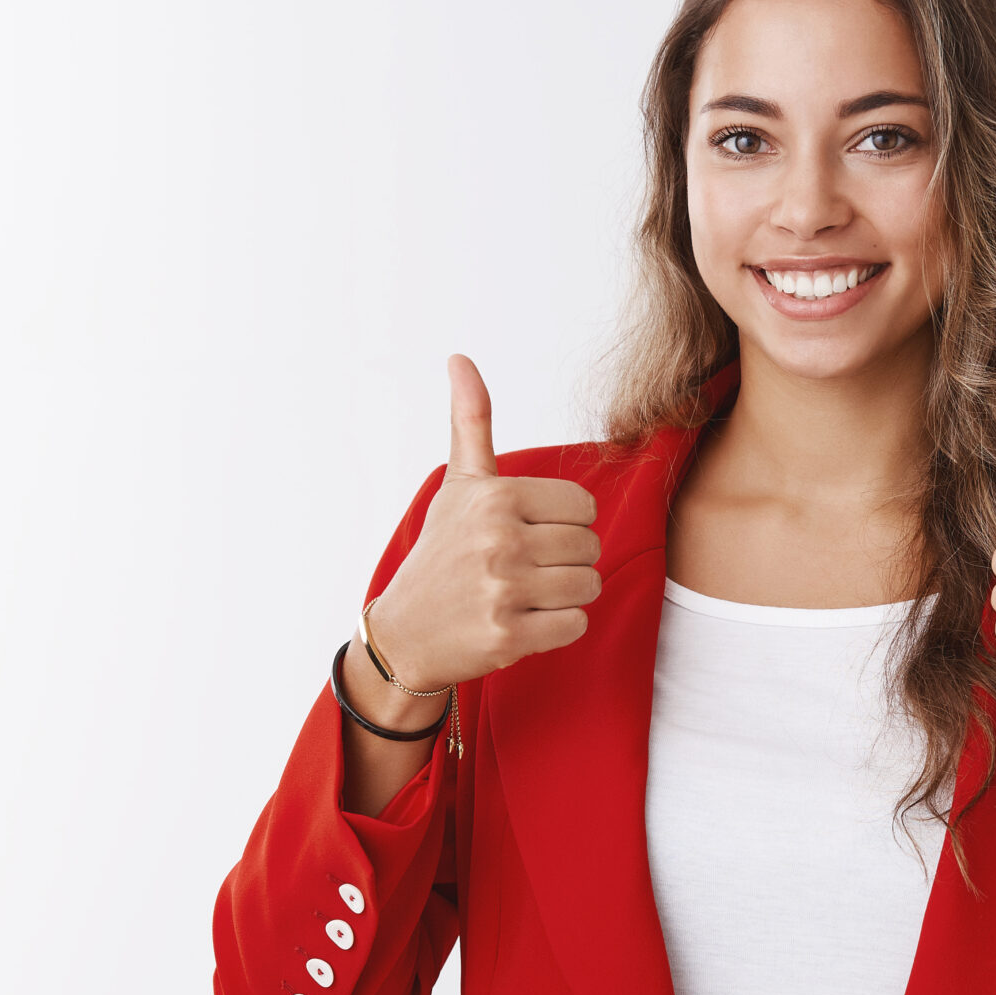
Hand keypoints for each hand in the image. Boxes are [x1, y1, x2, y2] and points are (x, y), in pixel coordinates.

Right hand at [361, 355, 603, 692]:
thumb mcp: (458, 484)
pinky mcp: (508, 636)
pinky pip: (575, 625)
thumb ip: (471, 421)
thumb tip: (460, 358)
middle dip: (566, 560)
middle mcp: (499, 540)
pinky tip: (523, 621)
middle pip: (590, 546)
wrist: (405, 631)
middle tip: (525, 568)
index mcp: (496, 497)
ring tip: (526, 594)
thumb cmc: (442, 552)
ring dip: (565, 595)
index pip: (583, 505)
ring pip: (588, 585)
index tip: (529, 533)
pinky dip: (557, 628)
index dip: (565, 522)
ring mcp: (503, 591)